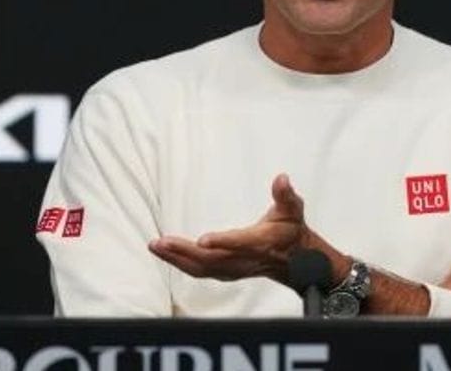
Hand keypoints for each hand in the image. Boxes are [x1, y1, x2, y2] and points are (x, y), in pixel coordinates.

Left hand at [148, 173, 313, 284]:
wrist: (295, 261)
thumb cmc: (291, 230)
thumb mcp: (293, 209)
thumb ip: (286, 194)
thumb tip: (282, 179)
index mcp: (259, 242)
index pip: (239, 243)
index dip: (222, 242)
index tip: (202, 240)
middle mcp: (244, 259)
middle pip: (211, 260)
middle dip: (183, 252)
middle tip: (160, 242)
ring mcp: (234, 269)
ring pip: (201, 268)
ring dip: (176, 259)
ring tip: (155, 247)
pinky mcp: (225, 272)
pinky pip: (199, 271)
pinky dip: (181, 264)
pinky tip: (166, 254)